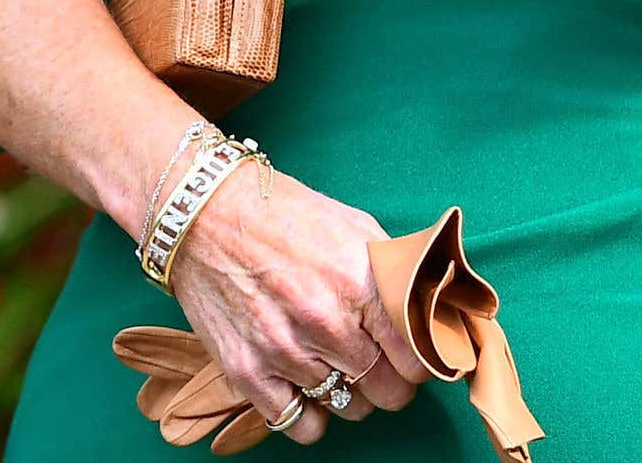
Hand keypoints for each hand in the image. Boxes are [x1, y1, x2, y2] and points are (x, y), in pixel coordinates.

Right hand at [166, 159, 430, 441]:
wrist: (208, 217)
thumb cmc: (289, 217)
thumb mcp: (357, 228)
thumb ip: (395, 273)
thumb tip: (432, 307)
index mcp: (360, 284)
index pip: (417, 356)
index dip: (424, 363)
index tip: (419, 358)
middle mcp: (324, 324)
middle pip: (387, 391)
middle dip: (394, 383)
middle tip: (386, 367)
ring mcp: (283, 352)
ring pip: (347, 408)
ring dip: (353, 395)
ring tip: (344, 368)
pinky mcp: (246, 372)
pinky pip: (299, 425)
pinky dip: (312, 415)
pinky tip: (311, 387)